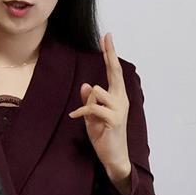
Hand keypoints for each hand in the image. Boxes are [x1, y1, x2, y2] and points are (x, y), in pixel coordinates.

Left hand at [68, 33, 130, 187]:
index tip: (107, 37)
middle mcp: (121, 100)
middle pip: (115, 73)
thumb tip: (86, 85)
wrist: (113, 157)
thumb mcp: (92, 116)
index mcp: (117, 97)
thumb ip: (90, 101)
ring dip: (87, 103)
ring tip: (83, 115)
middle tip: (107, 38)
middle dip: (110, 54)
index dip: (110, 55)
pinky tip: (74, 117)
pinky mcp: (114, 119)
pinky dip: (81, 112)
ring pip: (99, 92)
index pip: (113, 72)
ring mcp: (119, 109)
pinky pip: (93, 108)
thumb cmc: (104, 136)